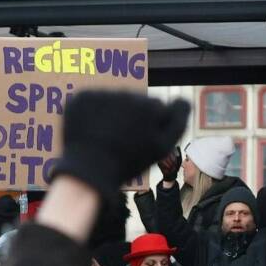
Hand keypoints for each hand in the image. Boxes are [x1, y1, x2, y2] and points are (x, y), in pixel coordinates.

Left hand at [52, 91, 190, 207]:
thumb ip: (178, 121)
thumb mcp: (163, 147)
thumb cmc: (129, 162)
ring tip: (106, 137)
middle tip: (123, 142)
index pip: (157, 108)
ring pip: (114, 100)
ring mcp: (102, 93)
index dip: (153, 125)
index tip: (143, 141)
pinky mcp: (82, 97)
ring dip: (113, 113)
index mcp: (150, 106)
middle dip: (133, 117)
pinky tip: (92, 131)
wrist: (89, 171)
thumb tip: (183, 100)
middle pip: (135, 101)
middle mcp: (127, 93)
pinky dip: (92, 113)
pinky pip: (93, 100)